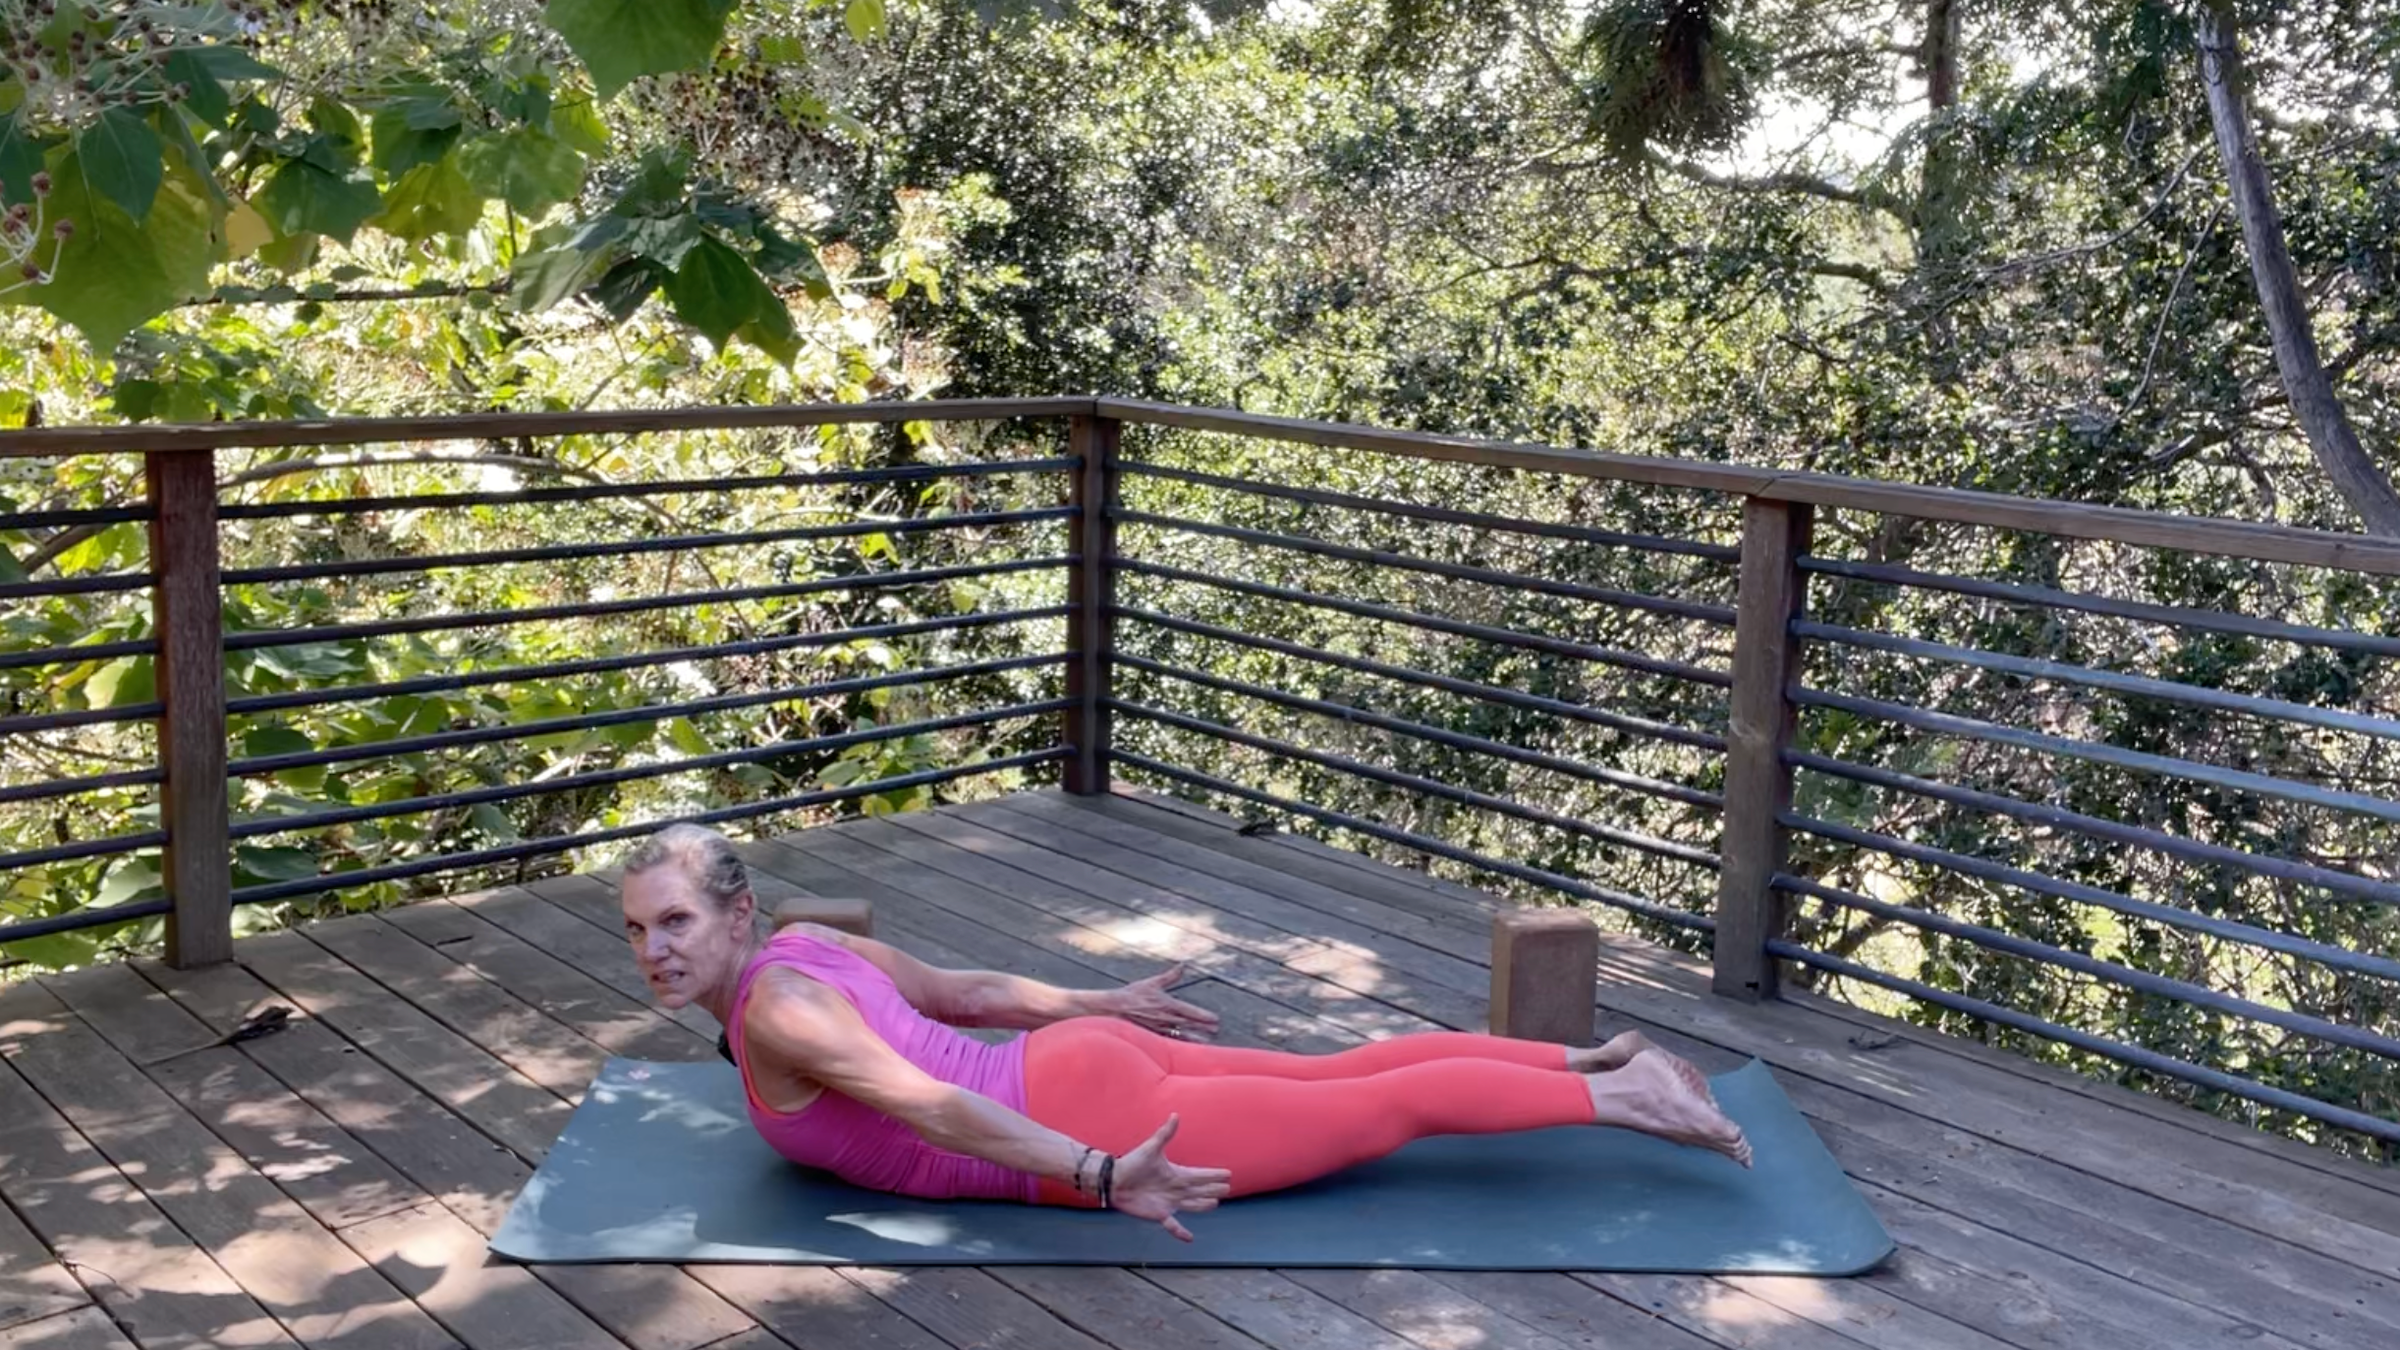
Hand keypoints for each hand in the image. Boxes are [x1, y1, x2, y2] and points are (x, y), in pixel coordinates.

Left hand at [1107, 1115, 1231, 1241]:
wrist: (1114, 1180)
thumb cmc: (1132, 1163)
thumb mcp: (1151, 1148)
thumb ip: (1165, 1133)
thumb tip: (1175, 1115)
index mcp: (1176, 1174)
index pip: (1200, 1175)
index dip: (1213, 1174)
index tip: (1228, 1173)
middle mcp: (1176, 1189)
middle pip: (1200, 1190)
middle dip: (1214, 1189)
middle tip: (1228, 1188)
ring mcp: (1169, 1202)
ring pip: (1192, 1205)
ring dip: (1203, 1206)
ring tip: (1216, 1204)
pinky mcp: (1159, 1214)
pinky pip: (1173, 1225)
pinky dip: (1180, 1232)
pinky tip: (1190, 1239)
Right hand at [1108, 964, 1220, 1041]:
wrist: (1112, 1009)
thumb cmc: (1132, 995)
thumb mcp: (1152, 983)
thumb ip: (1170, 976)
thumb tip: (1183, 965)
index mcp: (1166, 1004)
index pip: (1189, 1011)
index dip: (1203, 1016)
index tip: (1215, 1019)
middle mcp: (1165, 1018)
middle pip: (1188, 1024)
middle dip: (1203, 1028)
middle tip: (1216, 1031)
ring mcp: (1158, 1029)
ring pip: (1180, 1035)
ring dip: (1194, 1039)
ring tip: (1206, 1043)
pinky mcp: (1152, 1037)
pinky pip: (1168, 1043)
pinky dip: (1179, 1046)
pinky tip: (1185, 1051)